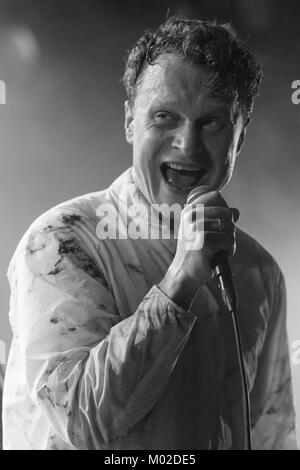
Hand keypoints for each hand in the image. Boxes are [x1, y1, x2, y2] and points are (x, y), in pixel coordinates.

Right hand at [158, 191, 238, 309]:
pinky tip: (218, 254)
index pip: (216, 197)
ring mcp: (195, 228)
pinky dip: (228, 249)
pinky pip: (228, 240)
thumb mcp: (202, 229)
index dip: (224, 211)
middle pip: (227, 212)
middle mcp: (190, 216)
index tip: (217, 225)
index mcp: (189, 210)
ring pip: (230, 227)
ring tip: (219, 248)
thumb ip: (217, 217)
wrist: (184, 272)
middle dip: (229, 228)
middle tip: (219, 240)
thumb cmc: (194, 251)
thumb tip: (236, 211)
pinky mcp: (203, 242)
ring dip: (229, 240)